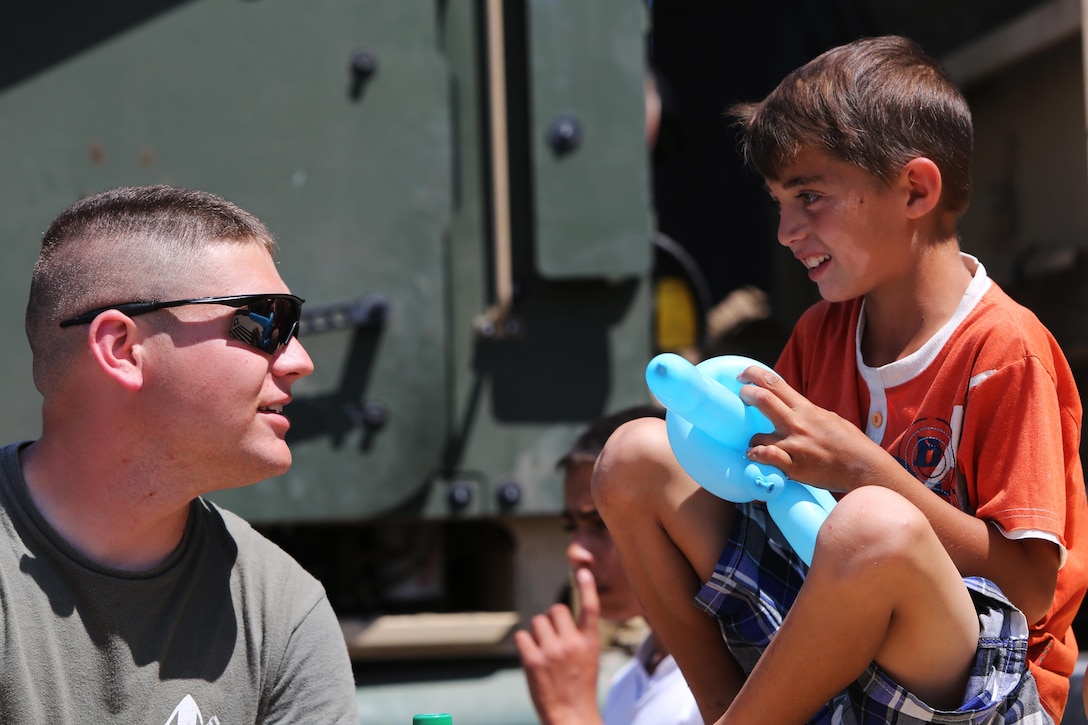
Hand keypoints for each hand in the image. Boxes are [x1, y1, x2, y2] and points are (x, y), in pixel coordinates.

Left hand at [514, 567, 604, 724]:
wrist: (572, 717)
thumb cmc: (579, 689)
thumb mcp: (588, 660)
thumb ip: (578, 639)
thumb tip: (558, 619)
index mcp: (590, 643)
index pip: (590, 608)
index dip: (586, 587)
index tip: (583, 571)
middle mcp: (572, 643)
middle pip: (555, 610)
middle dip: (551, 621)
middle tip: (552, 640)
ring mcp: (552, 651)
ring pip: (537, 622)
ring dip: (537, 634)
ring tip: (543, 654)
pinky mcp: (534, 661)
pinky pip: (522, 637)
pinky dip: (524, 646)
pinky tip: (531, 660)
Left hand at [737, 365, 891, 492]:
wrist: (864, 467)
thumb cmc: (849, 442)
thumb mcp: (827, 418)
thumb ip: (806, 412)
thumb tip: (790, 407)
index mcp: (805, 409)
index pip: (774, 383)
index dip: (753, 375)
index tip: (742, 376)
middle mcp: (797, 423)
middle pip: (762, 399)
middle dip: (746, 395)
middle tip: (741, 398)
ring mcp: (794, 445)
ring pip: (757, 435)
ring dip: (751, 439)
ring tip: (755, 444)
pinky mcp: (793, 466)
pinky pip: (765, 458)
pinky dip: (756, 456)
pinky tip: (756, 456)